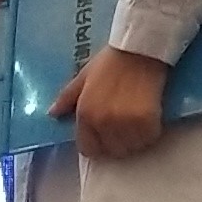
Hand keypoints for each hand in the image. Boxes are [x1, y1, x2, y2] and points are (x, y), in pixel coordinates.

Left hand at [54, 46, 170, 159]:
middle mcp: (103, 122)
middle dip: (117, 143)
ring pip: (131, 148)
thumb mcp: (84, 77)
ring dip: (134, 139)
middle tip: (124, 126)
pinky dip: (150, 133)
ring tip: (137, 122)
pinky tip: (149, 118)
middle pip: (112, 151)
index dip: (97, 144)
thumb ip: (67, 98)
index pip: (88, 149)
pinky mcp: (147, 122)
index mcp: (85, 114)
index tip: (105, 135)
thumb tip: (52, 114)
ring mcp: (126, 124)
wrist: (139, 49)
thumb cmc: (110, 61)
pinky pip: (149, 139)